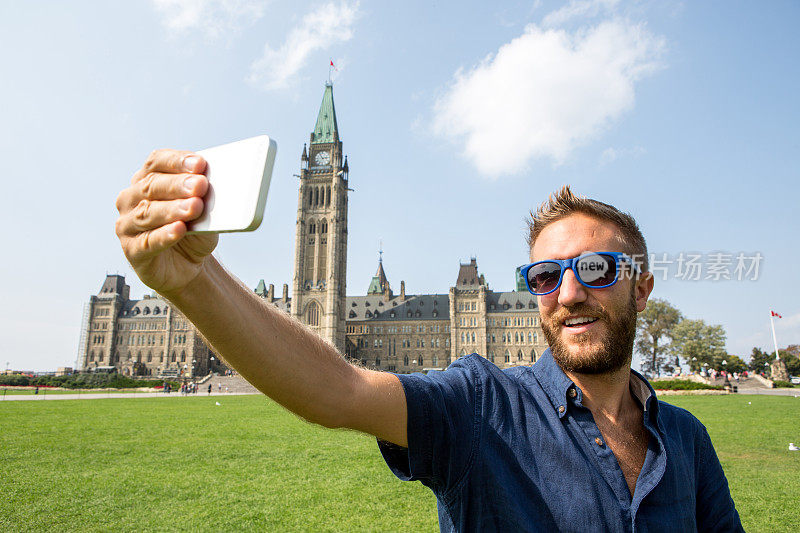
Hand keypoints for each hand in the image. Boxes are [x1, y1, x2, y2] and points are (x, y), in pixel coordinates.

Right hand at [115, 149, 218, 296]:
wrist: (190, 266)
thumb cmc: (194, 231)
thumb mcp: (203, 210)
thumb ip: (203, 196)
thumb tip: (212, 184)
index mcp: (146, 179)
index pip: (157, 162)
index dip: (177, 161)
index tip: (200, 164)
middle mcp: (131, 199)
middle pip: (151, 186)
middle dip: (178, 185)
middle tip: (200, 185)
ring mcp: (127, 225)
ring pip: (148, 213)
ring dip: (173, 209)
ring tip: (194, 206)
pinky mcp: (132, 251)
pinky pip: (148, 241)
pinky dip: (165, 235)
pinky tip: (180, 229)